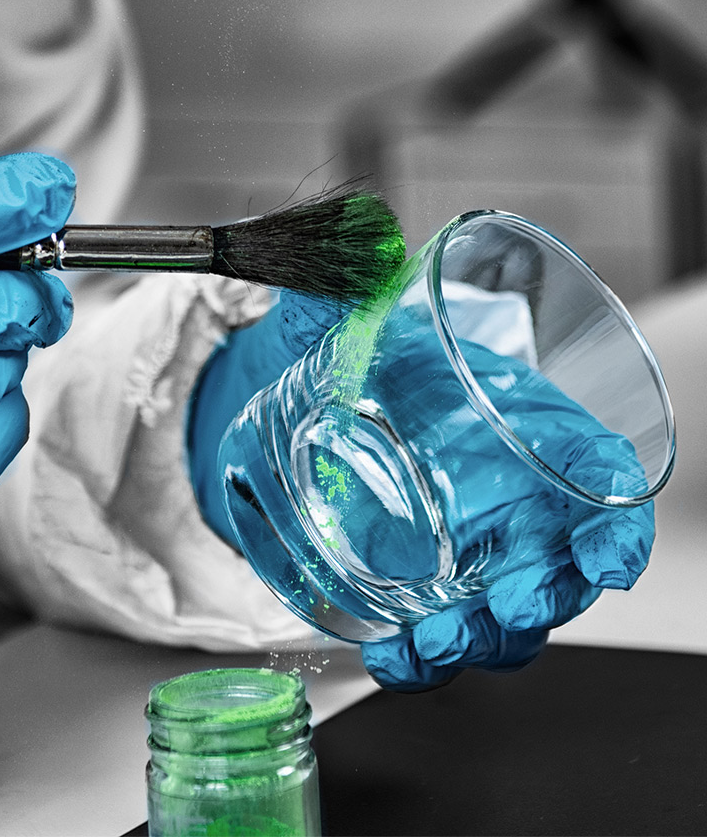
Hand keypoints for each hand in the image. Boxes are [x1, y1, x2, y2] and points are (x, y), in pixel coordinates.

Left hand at [190, 293, 653, 692]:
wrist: (284, 393)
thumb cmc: (343, 350)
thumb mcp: (345, 318)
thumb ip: (356, 288)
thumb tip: (364, 242)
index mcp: (519, 422)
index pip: (596, 476)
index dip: (616, 524)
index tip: (607, 559)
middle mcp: (509, 491)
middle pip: (561, 563)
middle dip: (542, 598)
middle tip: (504, 610)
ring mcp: (469, 541)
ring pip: (506, 612)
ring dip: (482, 640)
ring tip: (430, 644)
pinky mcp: (421, 575)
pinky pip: (443, 629)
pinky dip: (424, 657)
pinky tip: (391, 654)